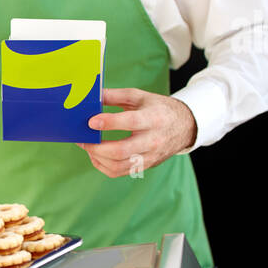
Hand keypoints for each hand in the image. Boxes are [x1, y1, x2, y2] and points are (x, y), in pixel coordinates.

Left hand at [76, 89, 197, 177]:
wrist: (185, 126)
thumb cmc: (158, 108)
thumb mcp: (140, 97)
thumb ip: (115, 96)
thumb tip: (91, 95)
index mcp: (153, 118)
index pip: (130, 122)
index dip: (109, 122)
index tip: (91, 121)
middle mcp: (153, 140)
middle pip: (121, 151)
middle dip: (96, 147)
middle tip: (83, 140)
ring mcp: (149, 156)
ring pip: (118, 166)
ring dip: (97, 158)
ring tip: (87, 147)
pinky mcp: (145, 166)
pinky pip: (119, 172)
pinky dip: (103, 166)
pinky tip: (96, 155)